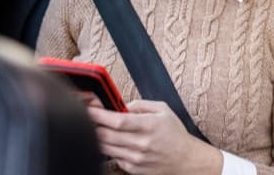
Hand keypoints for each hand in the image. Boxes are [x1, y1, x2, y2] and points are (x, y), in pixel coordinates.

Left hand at [87, 100, 222, 174]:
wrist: (185, 159)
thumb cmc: (174, 134)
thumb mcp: (163, 110)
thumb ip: (140, 104)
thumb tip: (120, 105)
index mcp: (149, 126)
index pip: (118, 120)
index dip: (99, 114)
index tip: (89, 108)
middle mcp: (141, 143)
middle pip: (106, 135)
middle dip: (93, 124)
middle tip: (89, 116)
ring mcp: (136, 158)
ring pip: (105, 147)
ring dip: (98, 137)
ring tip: (101, 128)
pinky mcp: (132, 168)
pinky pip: (112, 157)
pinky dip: (109, 148)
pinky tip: (115, 142)